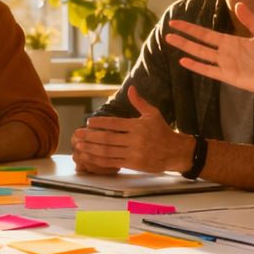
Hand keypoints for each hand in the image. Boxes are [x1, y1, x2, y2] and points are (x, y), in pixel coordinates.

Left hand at [71, 87, 190, 172]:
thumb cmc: (163, 131)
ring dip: (91, 149)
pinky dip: (99, 161)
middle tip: (77, 134)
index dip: (99, 123)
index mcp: (138, 126)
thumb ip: (140, 102)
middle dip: (90, 137)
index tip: (88, 121)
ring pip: (107, 151)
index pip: (114, 123)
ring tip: (78, 146)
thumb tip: (131, 88)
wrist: (176, 152)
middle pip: (107, 138)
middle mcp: (135, 140)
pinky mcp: (133, 164)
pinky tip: (89, 158)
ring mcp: (134, 153)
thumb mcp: (153, 114)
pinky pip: (112, 162)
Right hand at [166, 2, 253, 99]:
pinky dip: (197, 66)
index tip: (177, 21)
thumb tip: (238, 4)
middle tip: (168, 29)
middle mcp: (225, 53)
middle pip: (199, 42)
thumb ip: (250, 19)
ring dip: (185, 47)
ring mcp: (225, 65)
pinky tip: (184, 61)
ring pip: (200, 54)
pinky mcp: (229, 76)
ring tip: (170, 40)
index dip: (191, 28)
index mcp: (232, 42)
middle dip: (184, 36)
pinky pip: (209, 70)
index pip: (206, 33)